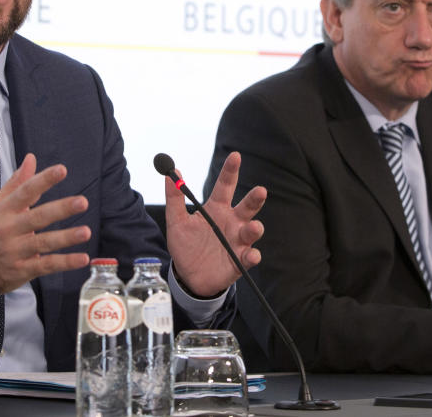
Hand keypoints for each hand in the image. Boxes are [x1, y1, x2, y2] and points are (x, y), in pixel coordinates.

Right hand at [0, 153, 91, 299]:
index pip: (25, 191)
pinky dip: (64, 262)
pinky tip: (81, 258)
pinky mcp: (22, 270)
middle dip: (61, 209)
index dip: (44, 180)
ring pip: (44, 242)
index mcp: (5, 210)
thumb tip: (31, 159)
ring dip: (66, 237)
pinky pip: (46, 265)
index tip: (61, 170)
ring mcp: (16, 251)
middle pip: (38, 217)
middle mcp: (10, 229)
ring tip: (85, 232)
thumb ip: (17, 182)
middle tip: (82, 202)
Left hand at [165, 151, 265, 297]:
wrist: (188, 276)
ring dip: (254, 228)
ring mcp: (237, 241)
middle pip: (247, 206)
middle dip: (255, 198)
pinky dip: (252, 256)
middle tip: (261, 190)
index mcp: (216, 209)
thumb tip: (171, 173)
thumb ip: (174, 198)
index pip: (226, 185)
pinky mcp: (239, 261)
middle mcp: (231, 222)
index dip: (231, 171)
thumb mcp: (176, 221)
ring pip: (251, 231)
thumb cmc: (186, 245)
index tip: (235, 156)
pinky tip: (251, 255)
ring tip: (252, 226)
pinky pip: (249, 257)